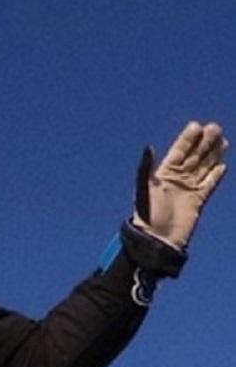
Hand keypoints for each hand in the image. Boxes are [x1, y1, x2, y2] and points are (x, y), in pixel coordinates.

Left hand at [133, 121, 227, 250]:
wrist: (158, 241)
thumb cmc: (147, 217)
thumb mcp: (144, 189)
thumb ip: (145, 168)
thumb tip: (149, 146)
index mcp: (163, 174)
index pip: (178, 151)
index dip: (187, 139)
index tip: (196, 125)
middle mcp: (177, 179)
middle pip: (194, 156)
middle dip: (204, 142)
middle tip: (214, 127)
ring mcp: (188, 189)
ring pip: (204, 167)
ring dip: (212, 154)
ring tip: (222, 139)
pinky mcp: (198, 201)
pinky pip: (209, 184)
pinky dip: (215, 175)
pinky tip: (223, 165)